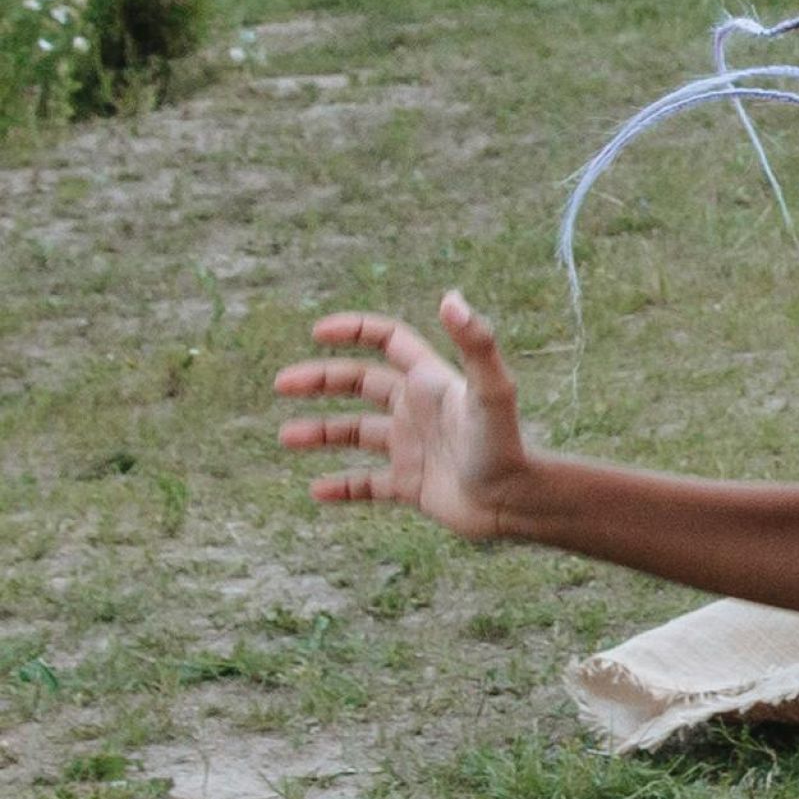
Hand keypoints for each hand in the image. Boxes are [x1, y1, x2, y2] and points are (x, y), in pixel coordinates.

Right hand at [274, 290, 530, 538]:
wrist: (517, 502)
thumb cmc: (505, 444)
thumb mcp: (491, 390)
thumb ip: (475, 343)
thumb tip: (451, 297)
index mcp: (429, 381)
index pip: (387, 341)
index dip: (354, 330)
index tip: (316, 332)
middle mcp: (417, 410)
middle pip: (361, 383)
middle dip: (321, 380)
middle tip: (282, 384)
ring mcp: (412, 447)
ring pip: (356, 434)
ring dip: (321, 433)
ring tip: (286, 437)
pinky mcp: (411, 485)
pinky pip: (367, 484)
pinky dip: (341, 486)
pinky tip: (315, 491)